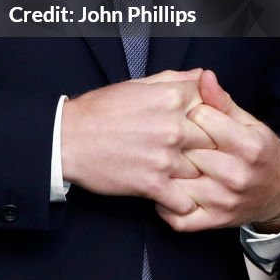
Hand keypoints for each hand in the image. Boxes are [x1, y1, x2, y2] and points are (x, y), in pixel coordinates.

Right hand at [61, 69, 215, 213]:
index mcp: (171, 97)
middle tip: (198, 155)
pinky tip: (173, 196)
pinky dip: (183, 202)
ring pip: (202, 171)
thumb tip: (204, 76)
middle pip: (213, 140)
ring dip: (195, 176)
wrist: (67, 139)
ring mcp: (165, 157)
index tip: (200, 127)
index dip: (208, 118)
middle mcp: (174, 125)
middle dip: (206, 148)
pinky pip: (186, 201)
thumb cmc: (100, 111)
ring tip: (184, 176)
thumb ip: (174, 80)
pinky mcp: (154, 184)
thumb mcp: (137, 85)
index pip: (212, 106)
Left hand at [154, 70, 279, 232]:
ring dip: (165, 169)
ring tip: (160, 158)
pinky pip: (178, 217)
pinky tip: (162, 189)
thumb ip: (222, 100)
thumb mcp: (247, 121)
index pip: (200, 117)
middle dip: (175, 139)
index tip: (189, 114)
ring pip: (178, 181)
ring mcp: (224, 201)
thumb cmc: (258, 150)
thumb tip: (204, 76)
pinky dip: (164, 205)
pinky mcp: (214, 221)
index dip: (190, 111)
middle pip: (187, 148)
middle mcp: (236, 175)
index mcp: (248, 145)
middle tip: (168, 135)